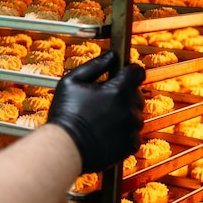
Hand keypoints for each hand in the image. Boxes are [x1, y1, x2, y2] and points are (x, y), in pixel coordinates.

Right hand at [47, 51, 145, 172]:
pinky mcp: (130, 145)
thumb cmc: (65, 114)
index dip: (129, 70)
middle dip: (122, 94)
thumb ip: (95, 65)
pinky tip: (105, 132)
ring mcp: (132, 128)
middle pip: (136, 94)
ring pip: (135, 114)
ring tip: (101, 118)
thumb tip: (112, 55)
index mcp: (118, 90)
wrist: (65, 147)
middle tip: (102, 100)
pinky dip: (123, 133)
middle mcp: (129, 108)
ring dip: (123, 113)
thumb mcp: (72, 81)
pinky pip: (133, 134)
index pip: (137, 72)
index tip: (122, 73)